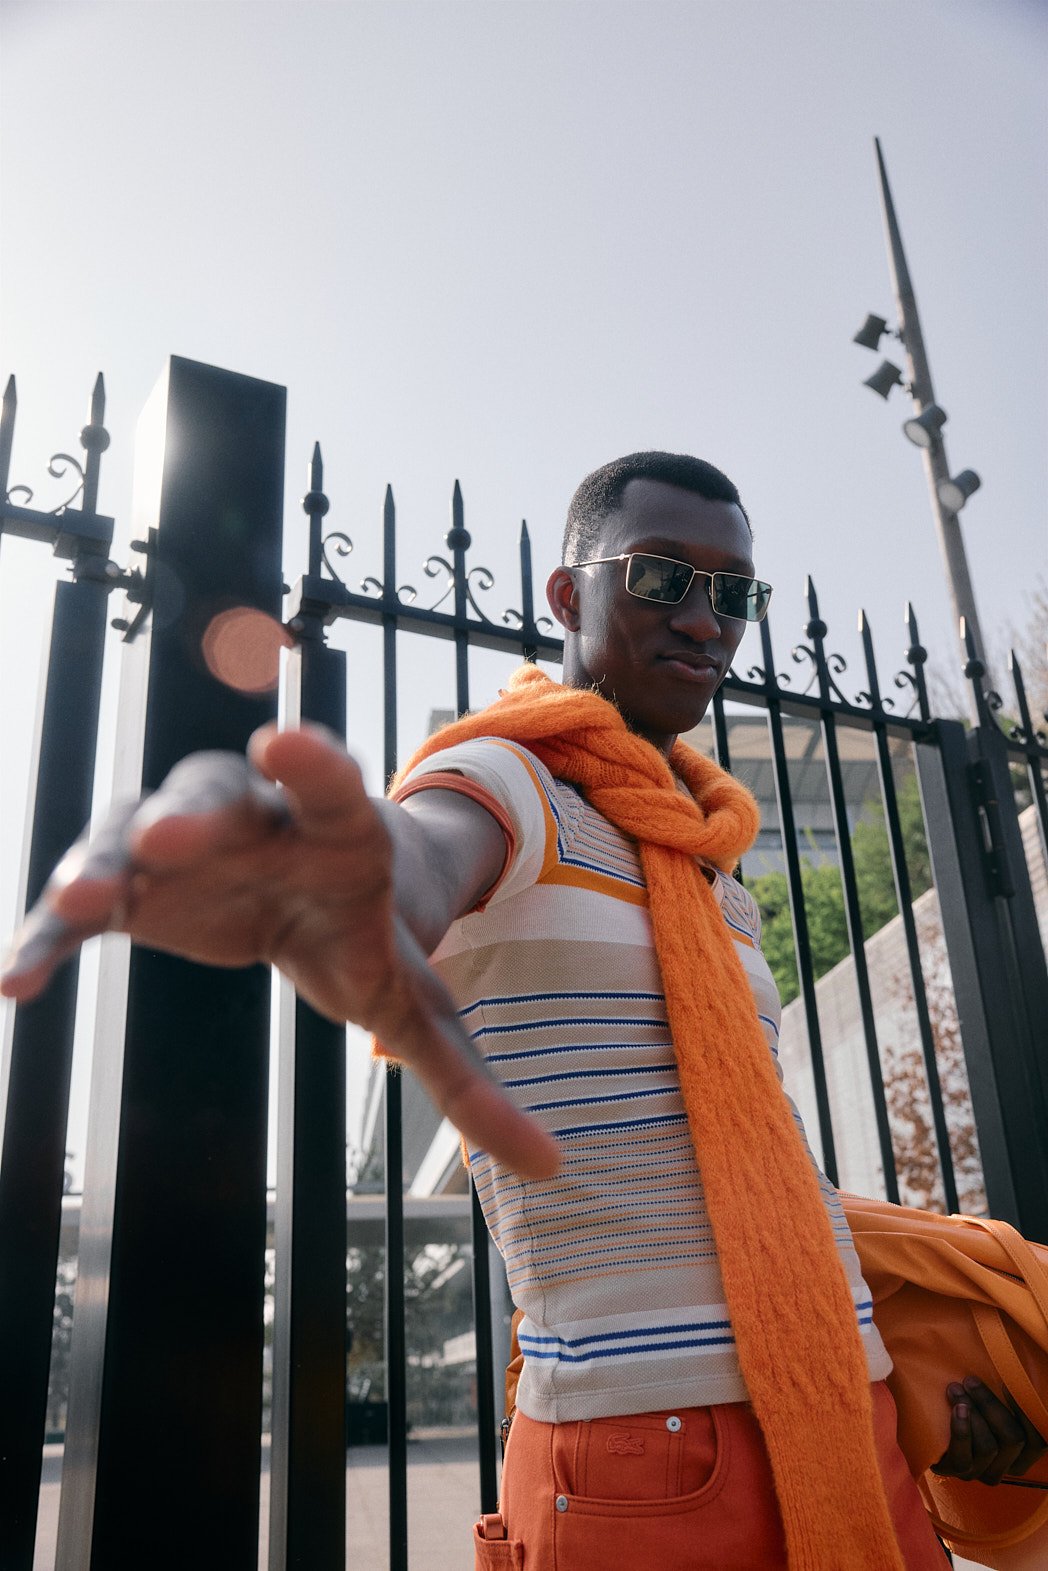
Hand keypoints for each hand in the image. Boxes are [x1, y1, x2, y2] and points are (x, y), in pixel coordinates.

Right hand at [1, 725, 559, 1181]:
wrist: (319, 890)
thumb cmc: (373, 933)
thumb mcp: (420, 1004)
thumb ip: (470, 1080)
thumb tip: (554, 1168)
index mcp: (340, 832)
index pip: (329, 788)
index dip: (313, 765)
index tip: (288, 742)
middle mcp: (257, 819)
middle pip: (220, 800)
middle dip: (193, 815)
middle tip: (167, 839)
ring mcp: (188, 840)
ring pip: (134, 833)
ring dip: (103, 863)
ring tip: (75, 905)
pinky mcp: (137, 882)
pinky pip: (86, 902)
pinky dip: (51, 932)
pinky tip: (18, 982)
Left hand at [931, 1376, 1046, 1485]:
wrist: (932, 1417)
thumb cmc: (971, 1399)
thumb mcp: (994, 1398)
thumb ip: (1013, 1393)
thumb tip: (1026, 1373)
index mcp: (1024, 1451)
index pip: (1040, 1441)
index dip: (1027, 1411)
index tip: (1006, 1383)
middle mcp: (1007, 1466)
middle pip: (1013, 1440)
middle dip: (990, 1405)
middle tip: (970, 1380)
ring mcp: (983, 1472)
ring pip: (988, 1447)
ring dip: (971, 1413)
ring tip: (955, 1389)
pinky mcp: (958, 1472)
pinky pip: (963, 1457)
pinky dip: (961, 1430)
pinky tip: (957, 1409)